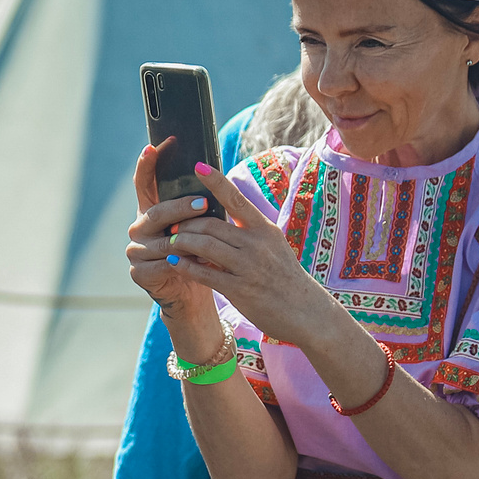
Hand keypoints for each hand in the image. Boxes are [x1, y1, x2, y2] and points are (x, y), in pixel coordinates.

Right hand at [125, 139, 223, 313]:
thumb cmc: (196, 254)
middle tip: (203, 203)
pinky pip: (162, 264)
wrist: (191, 292)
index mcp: (150, 210)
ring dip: (186, 240)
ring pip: (161, 241)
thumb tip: (211, 172)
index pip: (144, 182)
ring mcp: (136, 250)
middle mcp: (139, 227)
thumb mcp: (196, 226)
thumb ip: (195, 205)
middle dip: (180, 207)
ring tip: (208, 239)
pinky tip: (197, 263)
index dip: (147, 165)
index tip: (153, 147)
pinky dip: (181, 263)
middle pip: (156, 211)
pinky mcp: (139, 272)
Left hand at [149, 163, 339, 344]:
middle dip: (186, 224)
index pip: (236, 199)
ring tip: (171, 242)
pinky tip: (175, 263)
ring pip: (204, 246)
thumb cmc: (285, 277)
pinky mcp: (239, 289)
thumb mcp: (273, 246)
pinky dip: (186, 267)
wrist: (306, 312)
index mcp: (264, 229)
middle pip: (211, 225)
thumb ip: (250, 231)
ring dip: (182, 243)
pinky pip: (205, 274)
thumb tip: (225, 213)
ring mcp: (248, 267)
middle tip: (172, 224)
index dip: (215, 181)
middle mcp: (257, 244)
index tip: (198, 166)